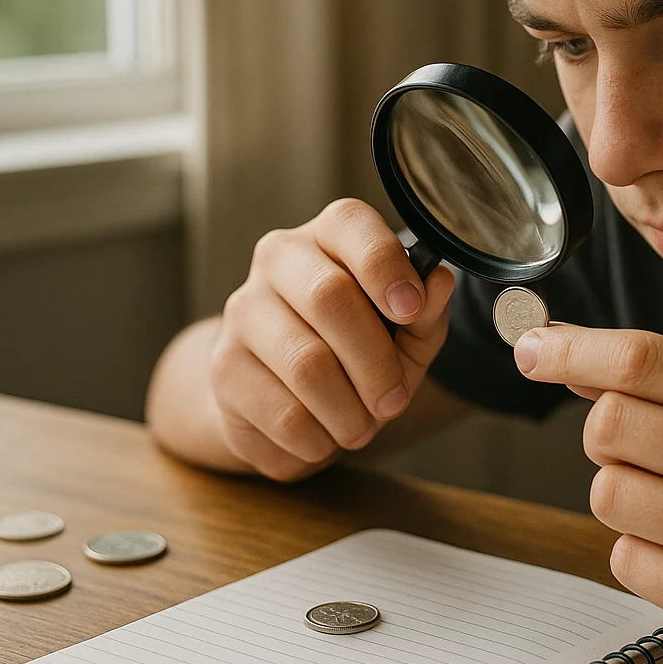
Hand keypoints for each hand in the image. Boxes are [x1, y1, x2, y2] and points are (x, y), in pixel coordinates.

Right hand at [211, 199, 455, 480]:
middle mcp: (277, 260)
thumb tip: (439, 281)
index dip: (385, 266)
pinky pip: (283, 412)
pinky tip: (323, 436)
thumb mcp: (405, 333)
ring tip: (361, 427)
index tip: (411, 309)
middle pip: (329, 298)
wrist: (282, 398)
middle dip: (375, 362)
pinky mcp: (223, 367)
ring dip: (349, 411)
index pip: (349, 224)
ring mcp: (243, 311)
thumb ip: (426, 311)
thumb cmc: (356, 352)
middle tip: (395, 402)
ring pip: (305, 363)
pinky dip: (318, 439)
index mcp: (328, 235)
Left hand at [514, 324, 662, 663]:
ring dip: (624, 495)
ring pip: (605, 491)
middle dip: (608, 434)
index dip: (570, 349)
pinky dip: (643, 553)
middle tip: (650, 450)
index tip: (531, 348)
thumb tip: (571, 358)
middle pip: (607, 423)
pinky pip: (624, 557)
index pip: (640, 359)